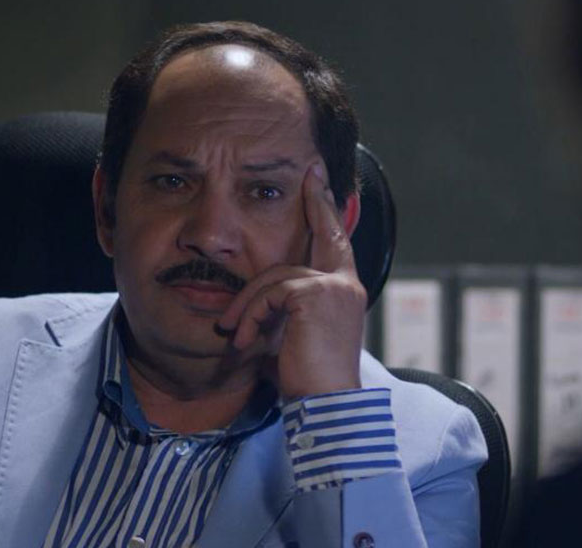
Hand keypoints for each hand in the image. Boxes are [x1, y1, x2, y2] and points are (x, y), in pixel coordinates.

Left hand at [216, 163, 365, 398]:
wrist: (325, 407)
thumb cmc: (307, 380)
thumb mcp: (291, 337)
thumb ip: (283, 310)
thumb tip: (257, 303)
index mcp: (343, 292)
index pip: (335, 243)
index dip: (327, 210)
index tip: (319, 180)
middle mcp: (346, 283)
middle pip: (323, 233)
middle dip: (316, 200)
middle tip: (310, 173)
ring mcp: (334, 286)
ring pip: (276, 275)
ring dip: (247, 306)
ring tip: (235, 336)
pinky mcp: (316, 294)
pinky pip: (270, 293)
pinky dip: (251, 317)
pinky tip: (245, 342)